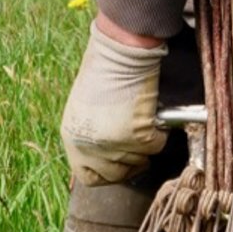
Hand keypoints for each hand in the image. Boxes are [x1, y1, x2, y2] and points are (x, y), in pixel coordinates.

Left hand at [60, 20, 167, 183]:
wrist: (119, 55)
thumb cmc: (103, 73)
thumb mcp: (85, 111)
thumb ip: (91, 136)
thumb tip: (109, 155)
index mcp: (73, 139)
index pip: (88, 176)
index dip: (107, 174)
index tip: (120, 166)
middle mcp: (90, 147)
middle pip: (116, 175)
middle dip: (131, 163)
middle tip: (139, 146)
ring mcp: (113, 144)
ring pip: (140, 161)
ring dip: (145, 145)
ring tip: (141, 120)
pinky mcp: (137, 137)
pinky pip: (156, 146)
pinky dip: (159, 134)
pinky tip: (151, 116)